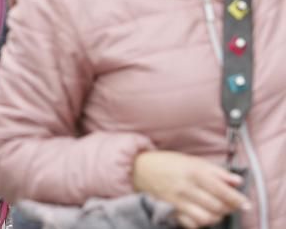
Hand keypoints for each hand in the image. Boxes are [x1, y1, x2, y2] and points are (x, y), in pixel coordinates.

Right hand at [132, 151, 249, 227]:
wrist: (137, 169)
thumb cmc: (166, 163)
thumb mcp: (190, 160)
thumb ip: (215, 171)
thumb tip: (237, 181)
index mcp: (193, 172)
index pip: (222, 190)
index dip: (237, 199)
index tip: (246, 204)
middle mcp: (186, 188)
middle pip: (217, 206)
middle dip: (228, 208)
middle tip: (230, 206)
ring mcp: (177, 201)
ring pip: (206, 218)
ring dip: (216, 217)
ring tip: (217, 211)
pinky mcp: (170, 211)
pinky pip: (191, 224)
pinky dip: (201, 223)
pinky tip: (202, 216)